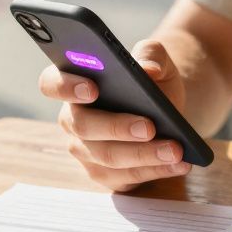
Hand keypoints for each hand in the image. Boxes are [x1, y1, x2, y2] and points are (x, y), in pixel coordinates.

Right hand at [38, 39, 190, 190]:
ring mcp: (85, 151)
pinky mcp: (105, 174)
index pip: (51, 83)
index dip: (66, 86)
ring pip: (107, 157)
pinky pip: (126, 177)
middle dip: (117, 127)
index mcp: (73, 83)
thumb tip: (149, 70)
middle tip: (149, 127)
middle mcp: (72, 120)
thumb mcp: (156, 59)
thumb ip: (151, 54)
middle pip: (83, 127)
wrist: (169, 110)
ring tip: (176, 149)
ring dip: (144, 155)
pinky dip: (156, 170)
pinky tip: (179, 163)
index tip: (93, 88)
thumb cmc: (153, 81)